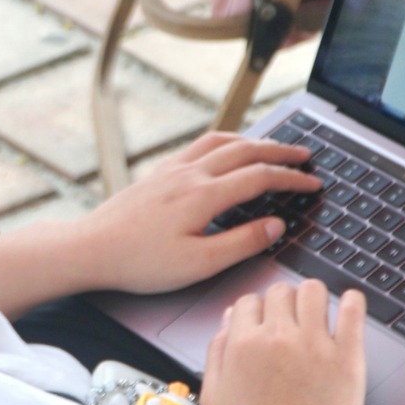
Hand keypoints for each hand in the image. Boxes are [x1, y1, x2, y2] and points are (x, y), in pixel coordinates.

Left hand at [75, 133, 321, 294]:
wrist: (90, 249)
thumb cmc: (139, 262)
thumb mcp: (198, 263)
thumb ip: (241, 242)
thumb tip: (275, 225)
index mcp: (204, 195)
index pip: (260, 177)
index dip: (292, 178)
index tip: (314, 182)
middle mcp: (189, 174)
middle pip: (246, 150)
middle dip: (280, 150)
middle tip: (305, 154)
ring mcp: (171, 169)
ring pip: (221, 141)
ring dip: (252, 140)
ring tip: (272, 146)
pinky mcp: (158, 173)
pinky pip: (199, 145)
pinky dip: (223, 142)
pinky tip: (224, 151)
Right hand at [201, 282, 366, 404]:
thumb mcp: (214, 397)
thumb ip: (217, 352)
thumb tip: (230, 318)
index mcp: (242, 344)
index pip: (248, 301)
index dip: (255, 312)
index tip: (265, 325)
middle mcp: (278, 337)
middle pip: (280, 291)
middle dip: (282, 303)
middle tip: (290, 324)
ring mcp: (315, 346)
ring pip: (313, 290)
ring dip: (312, 297)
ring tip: (316, 315)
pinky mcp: (347, 359)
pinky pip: (352, 310)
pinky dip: (351, 302)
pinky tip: (348, 307)